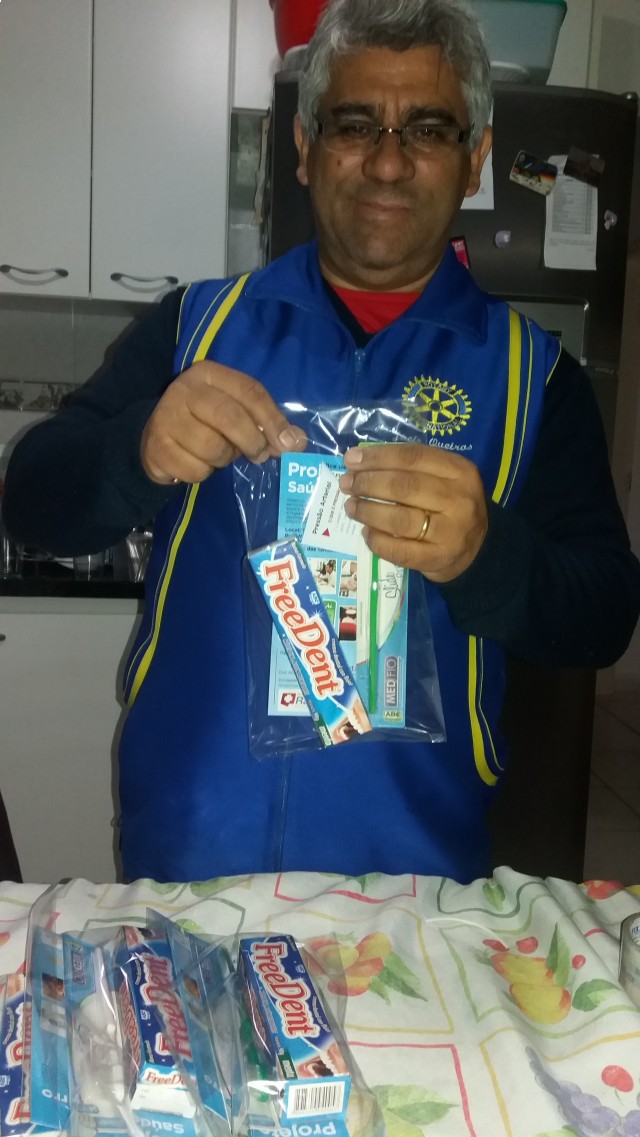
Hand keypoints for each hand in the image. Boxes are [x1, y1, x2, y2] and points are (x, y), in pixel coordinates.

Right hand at [141, 360, 305, 483]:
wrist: (156, 437)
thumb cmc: (205, 422)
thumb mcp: (236, 413)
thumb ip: (266, 424)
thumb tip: (296, 442)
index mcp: (209, 374)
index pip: (250, 392)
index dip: (273, 420)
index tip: (289, 444)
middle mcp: (185, 390)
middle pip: (229, 417)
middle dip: (251, 441)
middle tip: (259, 454)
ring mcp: (166, 417)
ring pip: (212, 447)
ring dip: (224, 459)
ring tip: (220, 454)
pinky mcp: (156, 447)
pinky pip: (194, 470)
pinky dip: (203, 473)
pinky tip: (197, 463)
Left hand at [339, 443, 487, 582]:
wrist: (478, 549)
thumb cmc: (451, 506)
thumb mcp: (443, 478)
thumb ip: (410, 468)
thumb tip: (359, 461)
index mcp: (460, 471)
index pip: (413, 457)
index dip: (378, 457)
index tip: (351, 459)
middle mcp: (459, 500)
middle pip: (404, 486)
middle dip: (368, 483)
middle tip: (347, 484)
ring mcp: (451, 532)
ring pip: (400, 519)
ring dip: (368, 511)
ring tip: (351, 507)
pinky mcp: (439, 559)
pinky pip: (400, 550)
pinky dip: (377, 540)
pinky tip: (366, 532)